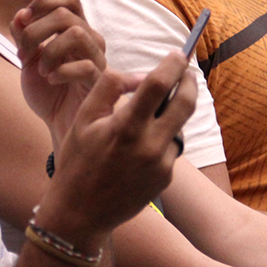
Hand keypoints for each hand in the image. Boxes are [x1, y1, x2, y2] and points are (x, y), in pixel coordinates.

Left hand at [12, 0, 119, 141]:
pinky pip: (86, 66)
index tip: (23, 21)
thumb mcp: (28, 61)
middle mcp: (90, 39)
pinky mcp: (101, 81)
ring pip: (76, 34)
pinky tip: (51, 81)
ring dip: (50, 51)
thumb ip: (23, 36)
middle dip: (35, 30)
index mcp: (74, 29)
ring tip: (42, 70)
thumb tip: (20, 15)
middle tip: (24, 53)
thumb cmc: (48, 91)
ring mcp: (97, 59)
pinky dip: (62, 71)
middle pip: (65, 12)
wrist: (58, 125)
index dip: (43, 2)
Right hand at [34, 51, 194, 248]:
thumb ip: (107, 89)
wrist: (80, 212)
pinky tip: (143, 146)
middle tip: (186, 73)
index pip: (158, 85)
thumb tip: (136, 74)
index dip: (172, 65)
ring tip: (155, 112)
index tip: (178, 55)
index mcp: (126, 126)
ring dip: (173, 114)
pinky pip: (171, 149)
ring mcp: (160, 165)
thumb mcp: (83, 120)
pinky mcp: (165, 179)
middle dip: (190, 83)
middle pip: (185, 104)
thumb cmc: (77, 162)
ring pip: (179, 127)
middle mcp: (148, 145)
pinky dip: (163, 140)